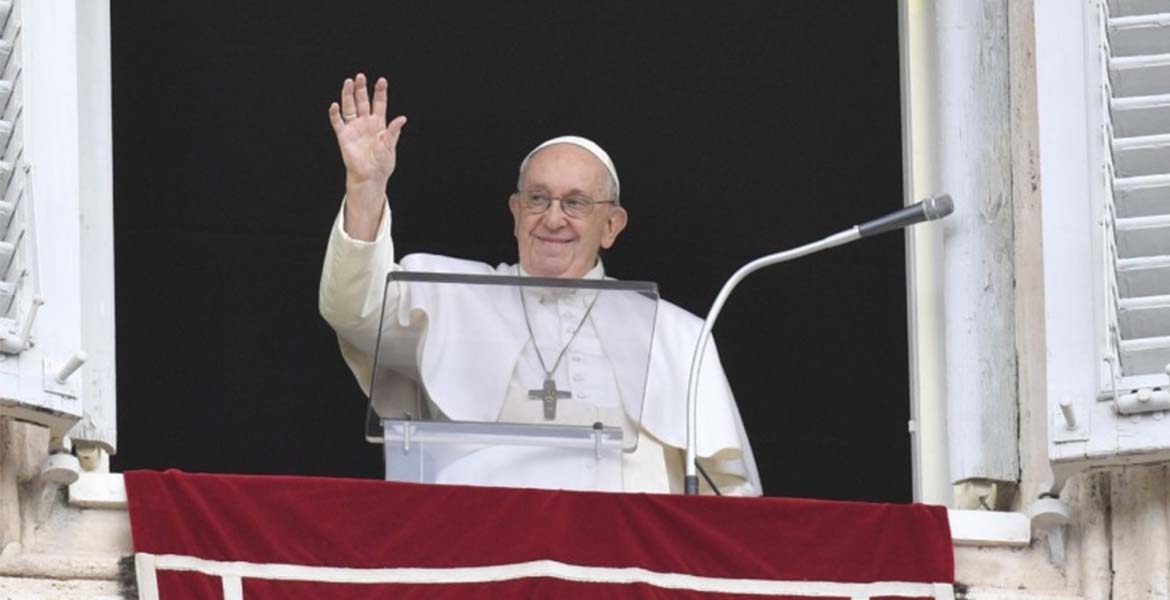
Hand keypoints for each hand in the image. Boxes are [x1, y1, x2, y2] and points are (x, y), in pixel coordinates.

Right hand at [328, 74, 407, 191]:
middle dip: (362, 89)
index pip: (379, 103)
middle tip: (360, 76)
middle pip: (363, 101)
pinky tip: (334, 105)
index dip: (380, 92)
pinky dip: (335, 114)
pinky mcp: (343, 136)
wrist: (370, 177)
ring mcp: (354, 127)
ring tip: (348, 82)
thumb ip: (393, 131)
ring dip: (348, 95)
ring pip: (349, 107)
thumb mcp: (390, 146)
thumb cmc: (382, 163)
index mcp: (379, 123)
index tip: (382, 80)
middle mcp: (365, 122)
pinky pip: (338, 122)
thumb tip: (402, 118)